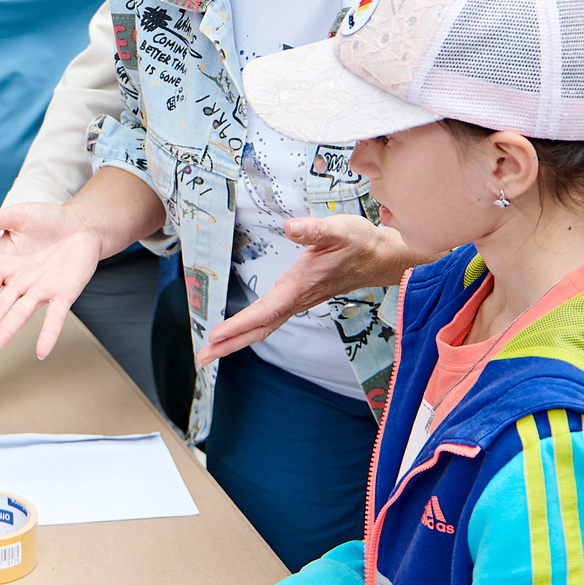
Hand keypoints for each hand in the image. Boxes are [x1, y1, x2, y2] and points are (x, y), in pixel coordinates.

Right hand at [0, 207, 106, 402]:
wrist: (82, 224)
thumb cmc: (48, 220)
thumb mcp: (17, 216)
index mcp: (5, 266)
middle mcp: (19, 283)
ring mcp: (41, 291)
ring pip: (20, 315)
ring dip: (6, 332)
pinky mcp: (64, 294)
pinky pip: (55, 317)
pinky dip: (48, 334)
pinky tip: (42, 352)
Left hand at [199, 212, 412, 364]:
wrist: (382, 258)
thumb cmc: (360, 243)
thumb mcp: (339, 229)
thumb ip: (314, 229)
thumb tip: (291, 227)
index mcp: (301, 286)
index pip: (265, 311)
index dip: (239, 325)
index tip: (215, 336)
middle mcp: (298, 299)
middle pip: (260, 328)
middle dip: (230, 344)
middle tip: (201, 357)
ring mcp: (300, 302)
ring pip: (265, 326)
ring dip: (237, 340)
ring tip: (211, 349)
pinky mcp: (301, 298)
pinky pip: (271, 319)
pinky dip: (251, 328)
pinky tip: (240, 331)